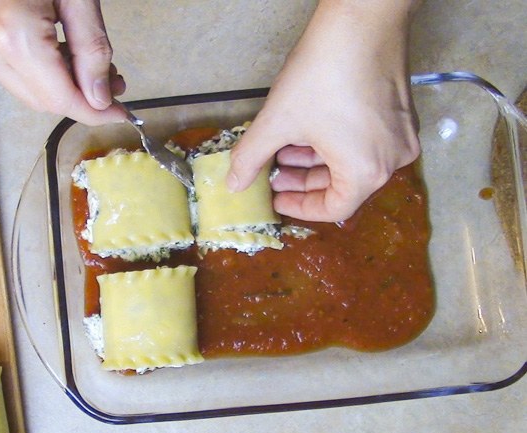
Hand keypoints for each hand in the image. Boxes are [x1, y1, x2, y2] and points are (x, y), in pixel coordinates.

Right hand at [0, 0, 126, 125]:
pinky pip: (8, 73)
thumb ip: (92, 49)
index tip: (120, 112)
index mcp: (12, 35)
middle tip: (113, 83)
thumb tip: (100, 97)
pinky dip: (36, 71)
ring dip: (59, 85)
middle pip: (42, 100)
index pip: (60, 99)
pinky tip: (55, 51)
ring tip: (86, 63)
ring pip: (25, 91)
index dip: (94, 111)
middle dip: (81, 99)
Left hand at [229, 0, 420, 221]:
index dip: (300, 207)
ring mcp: (401, 135)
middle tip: (274, 172)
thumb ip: (251, 158)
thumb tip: (234, 183)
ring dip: (316, 160)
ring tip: (283, 148)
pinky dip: (335, 142)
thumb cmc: (324, 73)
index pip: (334, 209)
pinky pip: (366, 141)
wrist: (361, 20)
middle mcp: (392, 159)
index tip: (277, 198)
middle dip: (304, 180)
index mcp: (367, 172)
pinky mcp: (400, 113)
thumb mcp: (277, 121)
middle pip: (344, 186)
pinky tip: (307, 129)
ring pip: (352, 161)